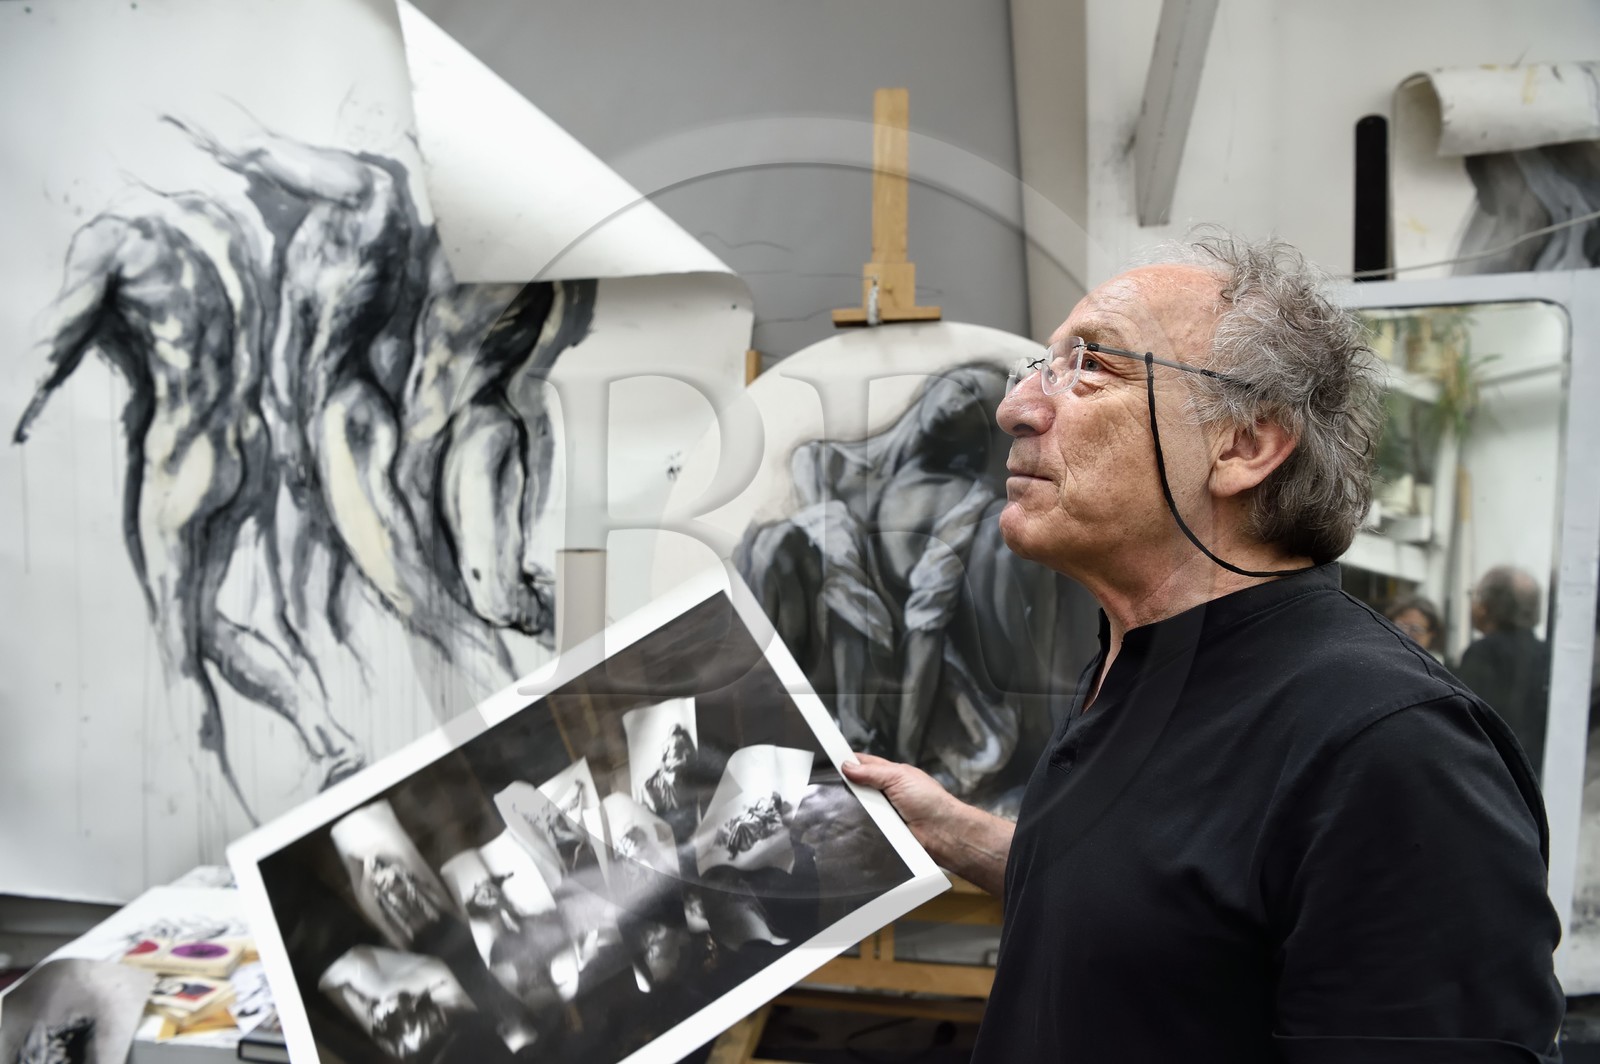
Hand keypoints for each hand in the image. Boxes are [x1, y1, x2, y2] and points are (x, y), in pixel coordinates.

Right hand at [840, 752, 1013, 894]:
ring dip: (854, 807)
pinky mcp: (883, 831)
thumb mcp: (898, 777)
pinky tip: (852, 824)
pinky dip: (860, 824)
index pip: (865, 764)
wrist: (942, 832)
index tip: (831, 763)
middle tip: (833, 787)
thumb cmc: (930, 801)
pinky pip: (865, 826)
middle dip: (848, 787)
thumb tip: (847, 766)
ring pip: (859, 808)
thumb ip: (872, 772)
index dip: (849, 762)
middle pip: (858, 787)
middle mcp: (886, 792)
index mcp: (892, 774)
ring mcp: (884, 812)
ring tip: (841, 806)